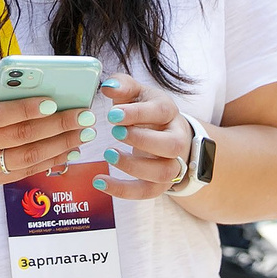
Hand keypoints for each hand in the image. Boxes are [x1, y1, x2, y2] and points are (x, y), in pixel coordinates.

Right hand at [0, 63, 90, 187]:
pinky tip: (69, 149)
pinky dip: (50, 161)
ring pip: (28, 158)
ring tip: (84, 132)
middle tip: (84, 115)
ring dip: (61, 145)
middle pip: (20, 137)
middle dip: (58, 126)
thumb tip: (2, 80)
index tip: (52, 101)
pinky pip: (25, 171)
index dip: (27, 109)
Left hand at [90, 73, 190, 201]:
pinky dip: (123, 190)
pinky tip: (99, 181)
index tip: (113, 114)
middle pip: (171, 145)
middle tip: (114, 132)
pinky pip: (147, 192)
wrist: (168, 134)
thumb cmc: (146, 111)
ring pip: (164, 172)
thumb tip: (107, 87)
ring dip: (135, 167)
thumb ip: (122, 86)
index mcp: (169, 112)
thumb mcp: (137, 94)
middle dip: (142, 140)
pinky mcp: (161, 184)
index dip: (138, 114)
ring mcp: (173, 163)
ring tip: (108, 154)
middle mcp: (177, 139)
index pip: (161, 112)